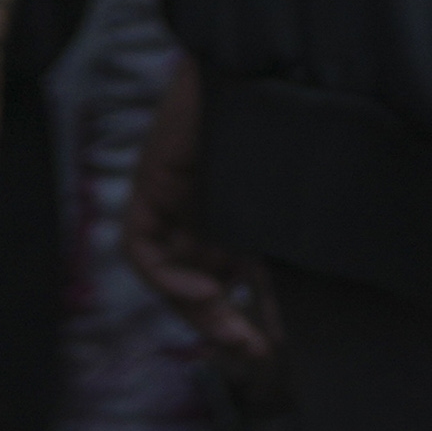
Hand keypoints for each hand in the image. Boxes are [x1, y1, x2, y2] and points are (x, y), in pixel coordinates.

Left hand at [119, 68, 281, 369]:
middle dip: (214, 323)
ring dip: (192, 307)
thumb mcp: (277, 217)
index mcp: (228, 223)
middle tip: (247, 350)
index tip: (260, 348)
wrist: (258, 80)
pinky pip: (141, 250)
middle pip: (188, 287)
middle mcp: (194, 219)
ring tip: (229, 328)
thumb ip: (277, 265)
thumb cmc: (277, 140)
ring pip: (166, 275)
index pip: (219, 285)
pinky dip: (166, 275)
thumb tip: (290, 325)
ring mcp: (169, 206)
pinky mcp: (149, 191)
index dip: (232, 319)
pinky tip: (202, 288)